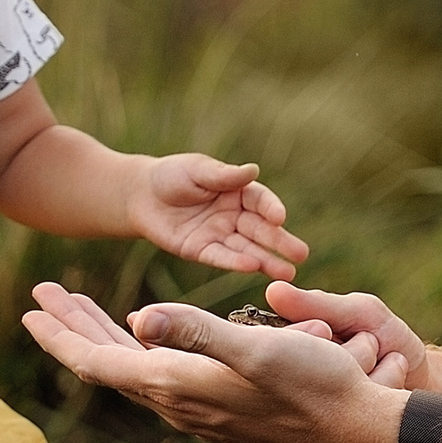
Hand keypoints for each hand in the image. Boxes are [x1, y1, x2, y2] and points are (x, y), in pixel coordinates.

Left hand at [22, 282, 407, 442]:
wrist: (352, 430)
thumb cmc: (314, 384)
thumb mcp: (256, 349)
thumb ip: (197, 332)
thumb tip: (138, 318)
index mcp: (177, 385)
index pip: (98, 360)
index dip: (61, 334)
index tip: (31, 308)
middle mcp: (179, 402)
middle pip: (107, 363)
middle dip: (73, 328)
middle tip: (45, 296)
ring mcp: (198, 408)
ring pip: (133, 368)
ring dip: (103, 335)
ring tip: (82, 308)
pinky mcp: (218, 407)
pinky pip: (159, 374)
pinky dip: (138, 347)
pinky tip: (146, 338)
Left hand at [133, 155, 308, 280]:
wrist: (140, 195)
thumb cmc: (173, 176)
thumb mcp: (198, 170)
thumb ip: (224, 175)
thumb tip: (253, 170)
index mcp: (239, 192)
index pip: (260, 201)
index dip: (271, 208)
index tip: (281, 217)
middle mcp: (235, 216)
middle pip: (260, 229)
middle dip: (280, 242)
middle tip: (301, 254)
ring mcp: (220, 235)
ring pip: (247, 248)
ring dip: (266, 260)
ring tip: (287, 272)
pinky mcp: (202, 251)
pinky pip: (221, 257)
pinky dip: (236, 262)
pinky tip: (253, 268)